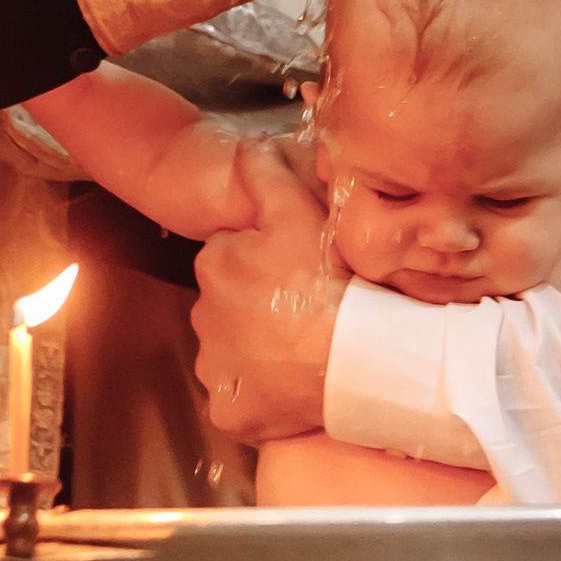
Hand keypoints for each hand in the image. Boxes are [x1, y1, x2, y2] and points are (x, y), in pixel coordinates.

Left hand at [192, 168, 346, 443]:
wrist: (356, 357)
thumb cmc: (327, 281)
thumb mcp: (297, 208)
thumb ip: (264, 171)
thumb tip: (248, 147)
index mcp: (215, 265)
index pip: (234, 258)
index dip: (269, 263)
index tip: (300, 273)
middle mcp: (204, 318)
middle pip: (232, 306)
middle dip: (260, 307)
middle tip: (306, 309)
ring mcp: (216, 371)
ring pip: (235, 355)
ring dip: (261, 353)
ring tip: (305, 349)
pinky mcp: (232, 413)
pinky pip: (242, 403)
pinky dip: (262, 398)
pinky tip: (292, 387)